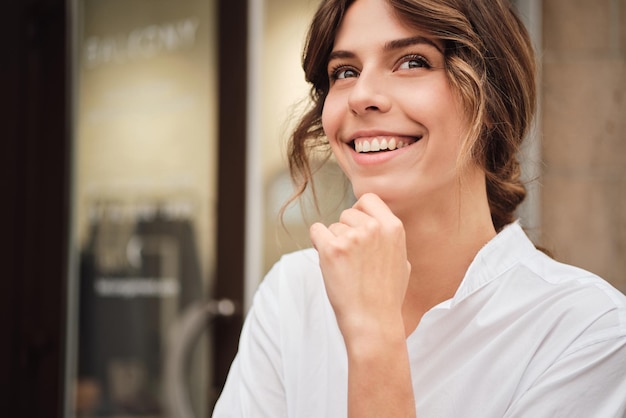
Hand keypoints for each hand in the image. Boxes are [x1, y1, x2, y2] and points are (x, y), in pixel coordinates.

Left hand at [309, 193, 410, 342]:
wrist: (373, 322)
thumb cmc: (386, 297)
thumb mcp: (402, 262)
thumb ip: (390, 239)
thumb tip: (379, 226)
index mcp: (393, 227)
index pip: (368, 199)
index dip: (359, 212)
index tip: (356, 227)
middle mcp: (373, 228)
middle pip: (347, 214)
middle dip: (345, 231)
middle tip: (352, 258)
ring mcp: (352, 237)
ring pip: (332, 226)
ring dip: (334, 242)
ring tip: (346, 268)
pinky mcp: (331, 249)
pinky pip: (316, 231)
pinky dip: (318, 243)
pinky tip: (329, 261)